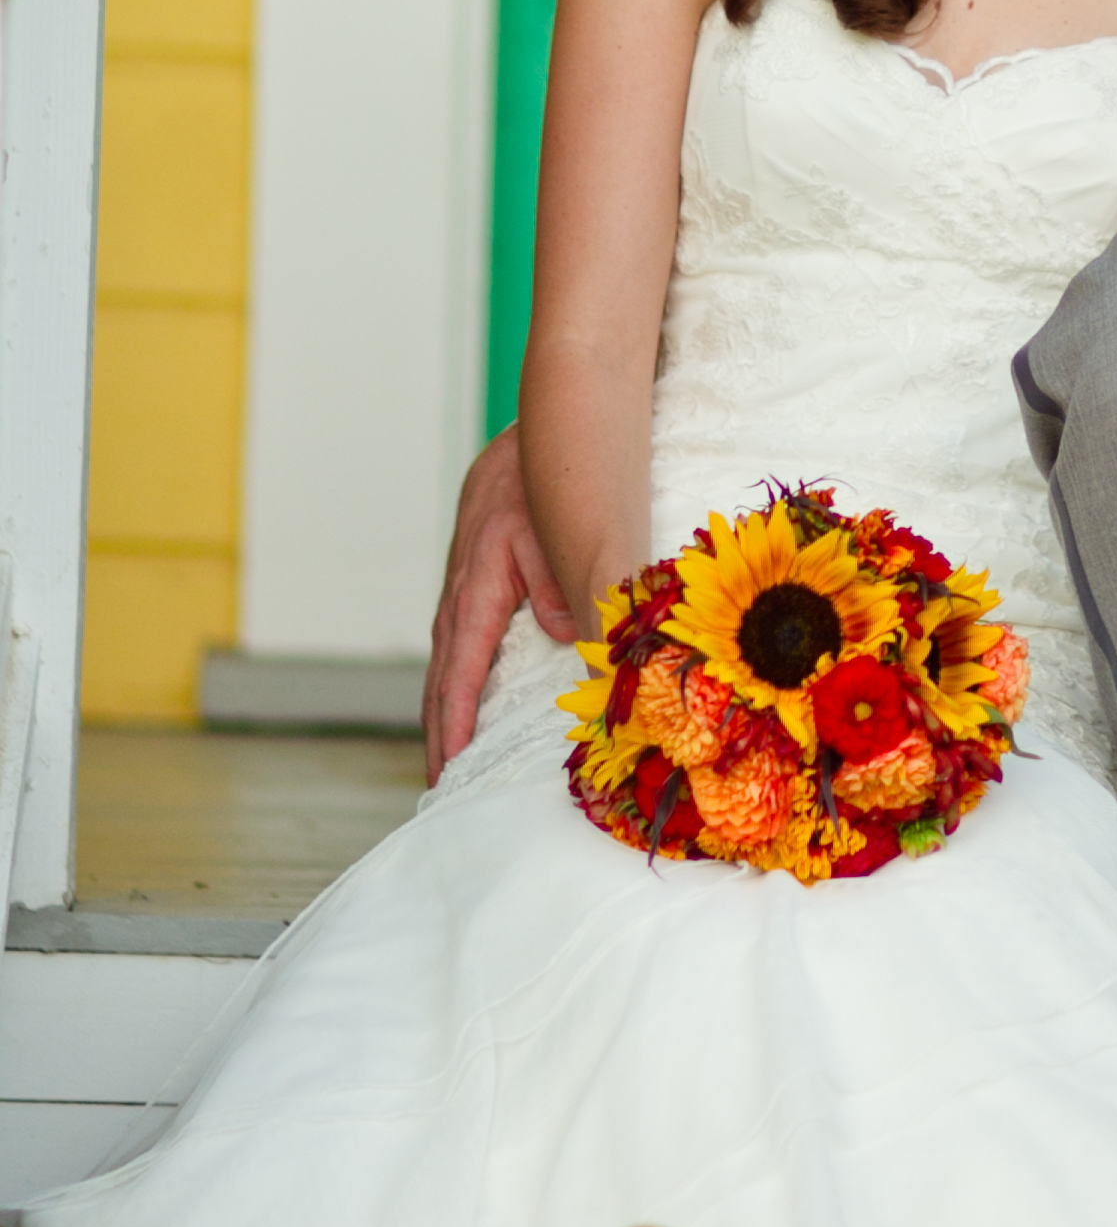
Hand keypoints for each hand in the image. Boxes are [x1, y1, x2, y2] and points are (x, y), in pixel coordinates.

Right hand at [422, 423, 575, 781]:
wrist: (528, 439)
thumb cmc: (544, 483)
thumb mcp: (554, 529)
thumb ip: (561, 584)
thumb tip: (567, 637)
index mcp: (477, 591)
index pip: (460, 673)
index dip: (455, 725)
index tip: (449, 769)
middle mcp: (461, 598)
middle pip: (441, 681)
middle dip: (439, 735)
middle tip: (440, 787)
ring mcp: (463, 592)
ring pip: (447, 664)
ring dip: (443, 712)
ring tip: (447, 760)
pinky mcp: (473, 585)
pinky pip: (460, 644)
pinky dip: (457, 681)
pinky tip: (467, 701)